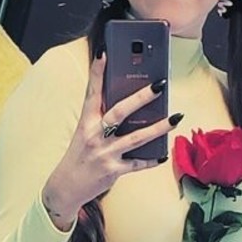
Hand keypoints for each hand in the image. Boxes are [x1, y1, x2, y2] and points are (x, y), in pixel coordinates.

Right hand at [41, 53, 179, 226]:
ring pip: (136, 138)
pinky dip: (151, 160)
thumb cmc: (80, 156)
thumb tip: (129, 103)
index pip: (91, 93)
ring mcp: (104, 154)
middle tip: (159, 85)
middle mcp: (94, 136)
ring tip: (176, 117)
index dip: (97, 73)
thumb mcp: (85, 134)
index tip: (104, 53)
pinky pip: (137, 164)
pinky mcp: (113, 171)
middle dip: (141, 97)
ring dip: (158, 127)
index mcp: (85, 123)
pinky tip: (163, 154)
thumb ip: (102, 119)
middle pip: (119, 112)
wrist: (65, 187)